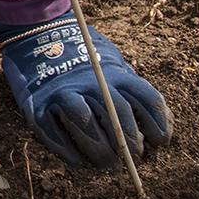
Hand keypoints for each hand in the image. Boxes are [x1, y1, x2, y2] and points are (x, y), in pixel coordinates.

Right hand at [0, 17, 170, 168]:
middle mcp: (90, 81)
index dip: (157, 123)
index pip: (145, 98)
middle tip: (133, 156)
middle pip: (117, 113)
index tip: (160, 141)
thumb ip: (133, 90)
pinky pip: (53, 132)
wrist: (36, 37)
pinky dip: (67, 150)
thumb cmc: (84, 60)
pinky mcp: (37, 104)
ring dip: (100, 150)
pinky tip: (78, 160)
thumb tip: (163, 126)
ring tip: (107, 162)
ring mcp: (62, 91)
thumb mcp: (113, 65)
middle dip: (129, 141)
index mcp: (113, 72)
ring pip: (86, 124)